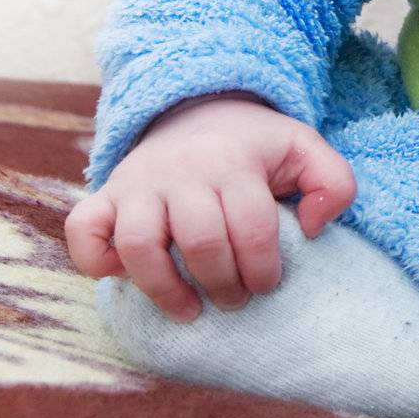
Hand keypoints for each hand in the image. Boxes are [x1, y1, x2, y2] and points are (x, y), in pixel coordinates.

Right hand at [64, 95, 355, 321]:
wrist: (197, 108)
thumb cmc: (255, 146)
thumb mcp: (304, 150)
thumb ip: (334, 184)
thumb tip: (316, 228)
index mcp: (234, 161)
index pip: (251, 225)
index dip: (264, 267)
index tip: (267, 284)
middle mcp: (183, 171)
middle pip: (200, 240)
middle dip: (223, 283)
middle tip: (235, 298)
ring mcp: (139, 183)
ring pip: (139, 242)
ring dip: (163, 288)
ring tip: (189, 309)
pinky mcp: (106, 194)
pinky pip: (85, 229)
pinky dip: (95, 259)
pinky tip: (122, 275)